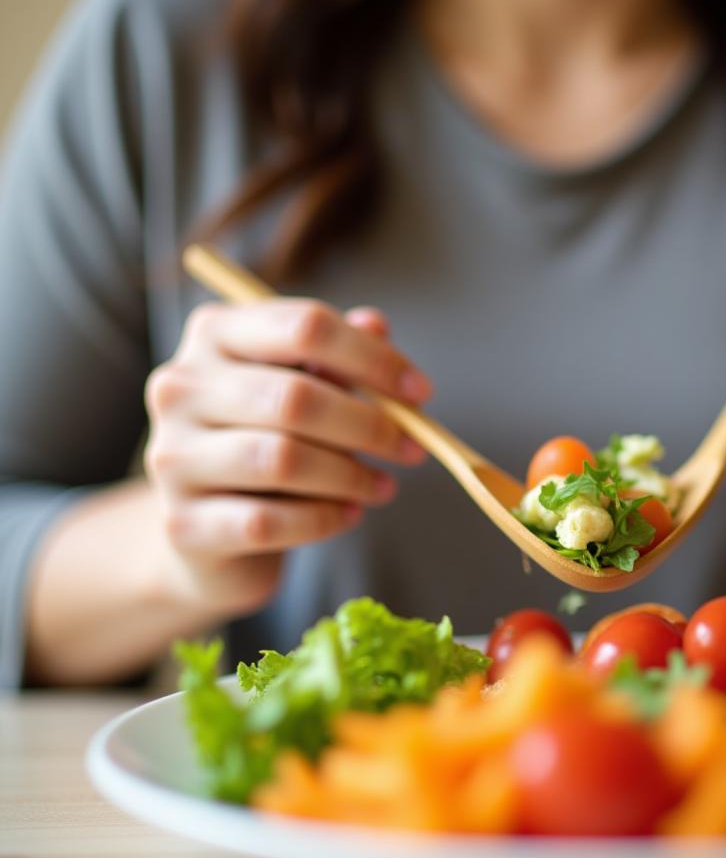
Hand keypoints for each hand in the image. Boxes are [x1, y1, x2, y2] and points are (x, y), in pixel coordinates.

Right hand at [144, 300, 430, 614]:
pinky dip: (324, 519)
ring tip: (382, 486)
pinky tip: (349, 515)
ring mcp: (173, 456)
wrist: (210, 533)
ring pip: (282, 460)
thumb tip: (376, 324)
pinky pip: (269, 521)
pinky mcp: (184, 524)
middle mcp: (180, 388)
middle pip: (296, 398)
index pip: (305, 327)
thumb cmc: (268, 442)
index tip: (420, 392)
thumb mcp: (304, 390)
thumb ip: (337, 358)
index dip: (374, 359)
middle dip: (369, 426)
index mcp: (214, 335)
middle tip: (412, 449)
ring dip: (350, 475)